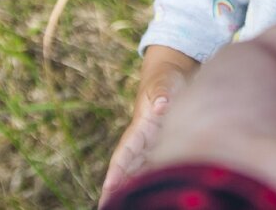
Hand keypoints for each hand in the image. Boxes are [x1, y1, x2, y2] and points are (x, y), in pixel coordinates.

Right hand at [99, 48, 192, 206]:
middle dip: (115, 187)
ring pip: (139, 171)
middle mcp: (143, 140)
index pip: (125, 152)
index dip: (117, 169)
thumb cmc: (166, 81)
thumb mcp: (164, 83)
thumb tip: (161, 104)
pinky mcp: (164, 147)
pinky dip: (150, 181)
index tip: (108, 185)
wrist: (170, 79)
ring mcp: (152, 145)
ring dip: (131, 188)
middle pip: (127, 168)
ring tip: (121, 206)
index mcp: (140, 127)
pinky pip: (156, 168)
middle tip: (105, 206)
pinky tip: (149, 196)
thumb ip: (162, 93)